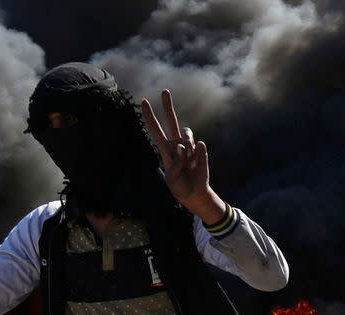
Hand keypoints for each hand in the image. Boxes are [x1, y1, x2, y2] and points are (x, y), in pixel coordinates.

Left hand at [142, 90, 224, 222]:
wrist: (194, 194)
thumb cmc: (179, 187)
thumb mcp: (172, 179)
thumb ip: (176, 163)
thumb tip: (183, 148)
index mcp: (165, 150)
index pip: (155, 130)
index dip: (149, 116)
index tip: (143, 101)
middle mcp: (176, 144)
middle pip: (172, 121)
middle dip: (168, 106)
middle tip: (164, 90)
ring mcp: (189, 146)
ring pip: (187, 134)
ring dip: (187, 143)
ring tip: (188, 157)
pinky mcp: (201, 151)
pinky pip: (200, 146)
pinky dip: (198, 155)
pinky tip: (196, 163)